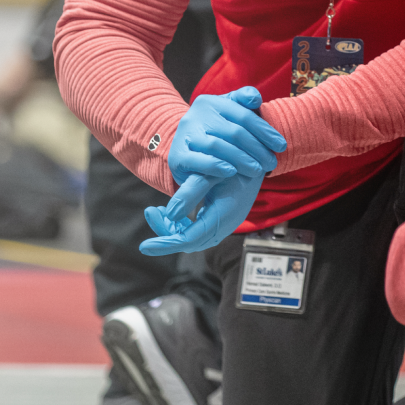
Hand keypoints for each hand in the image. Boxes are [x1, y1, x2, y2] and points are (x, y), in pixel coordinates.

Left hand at [139, 169, 262, 254]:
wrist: (259, 157)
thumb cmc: (237, 162)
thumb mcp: (211, 173)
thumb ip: (191, 193)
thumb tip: (170, 213)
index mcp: (222, 216)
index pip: (189, 239)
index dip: (165, 244)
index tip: (144, 246)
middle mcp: (225, 225)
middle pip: (189, 240)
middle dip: (166, 231)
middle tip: (150, 210)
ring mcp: (224, 223)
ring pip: (192, 236)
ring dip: (172, 227)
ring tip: (157, 209)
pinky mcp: (222, 218)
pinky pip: (198, 229)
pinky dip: (182, 223)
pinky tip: (172, 210)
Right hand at [168, 86, 286, 184]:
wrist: (184, 149)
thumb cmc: (215, 131)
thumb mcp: (228, 113)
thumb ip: (243, 100)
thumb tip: (255, 98)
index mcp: (211, 102)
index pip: (244, 116)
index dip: (265, 131)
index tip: (281, 146)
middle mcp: (195, 116)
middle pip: (234, 132)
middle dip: (257, 149)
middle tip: (272, 163)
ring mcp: (185, 135)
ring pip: (218, 146)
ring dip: (242, 159)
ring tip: (258, 170)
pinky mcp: (177, 156)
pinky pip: (199, 160)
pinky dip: (217, 166)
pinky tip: (232, 172)